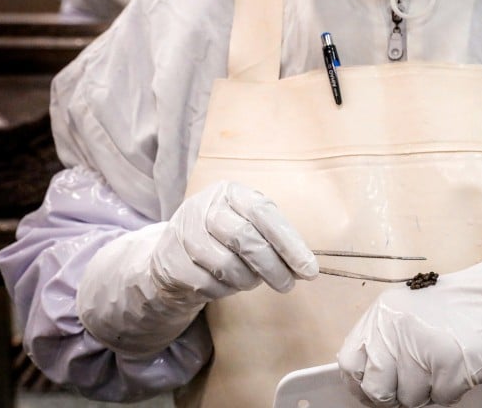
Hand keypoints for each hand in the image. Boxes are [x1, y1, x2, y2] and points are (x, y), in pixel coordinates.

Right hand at [151, 181, 318, 303]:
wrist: (173, 252)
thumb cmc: (222, 236)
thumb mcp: (247, 223)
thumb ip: (274, 238)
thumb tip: (305, 267)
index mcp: (229, 192)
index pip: (264, 213)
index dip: (289, 243)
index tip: (309, 269)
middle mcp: (204, 207)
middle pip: (246, 240)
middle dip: (273, 267)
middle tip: (288, 284)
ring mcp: (184, 234)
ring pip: (228, 266)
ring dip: (249, 280)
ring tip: (253, 280)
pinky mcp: (172, 263)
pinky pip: (210, 284)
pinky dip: (226, 290)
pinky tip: (227, 284)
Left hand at [336, 246, 481, 407]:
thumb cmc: (452, 310)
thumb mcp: (405, 313)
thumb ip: (382, 342)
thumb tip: (365, 386)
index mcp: (382, 315)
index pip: (350, 364)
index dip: (361, 384)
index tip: (374, 390)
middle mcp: (397, 329)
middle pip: (376, 389)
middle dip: (393, 395)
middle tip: (413, 384)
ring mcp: (423, 348)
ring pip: (409, 399)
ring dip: (426, 391)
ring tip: (440, 365)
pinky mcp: (450, 366)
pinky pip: (438, 399)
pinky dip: (448, 390)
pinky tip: (456, 367)